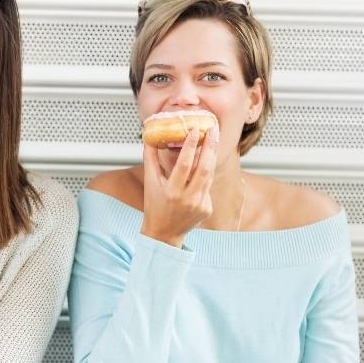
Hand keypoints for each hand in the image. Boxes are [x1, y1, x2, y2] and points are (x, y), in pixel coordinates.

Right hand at [140, 124, 217, 246]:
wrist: (164, 233)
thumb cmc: (155, 206)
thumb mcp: (150, 183)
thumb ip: (150, 160)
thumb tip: (149, 138)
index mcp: (171, 191)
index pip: (184, 164)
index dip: (191, 145)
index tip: (195, 130)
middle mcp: (188, 199)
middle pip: (204, 168)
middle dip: (210, 146)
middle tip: (214, 129)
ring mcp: (200, 205)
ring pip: (210, 175)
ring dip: (212, 156)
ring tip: (213, 140)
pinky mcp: (207, 209)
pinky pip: (208, 187)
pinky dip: (206, 175)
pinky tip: (204, 166)